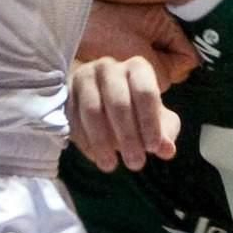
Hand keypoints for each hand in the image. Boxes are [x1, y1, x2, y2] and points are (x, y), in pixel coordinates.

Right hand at [69, 1, 197, 172]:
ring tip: (111, 165)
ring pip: (92, 110)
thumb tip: (167, 150)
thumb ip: (164, 133)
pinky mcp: (65, 92)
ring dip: (102, 141)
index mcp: (137, 68)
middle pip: (118, 102)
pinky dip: (84, 140)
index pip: (145, 93)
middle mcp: (109, 67)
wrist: (102, 98)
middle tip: (135, 164)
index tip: (152, 149)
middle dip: (128, 136)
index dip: (150, 123)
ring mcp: (84, 77)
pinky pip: (72, 117)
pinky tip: (94, 157)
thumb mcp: (155, 119)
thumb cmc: (135, 109)